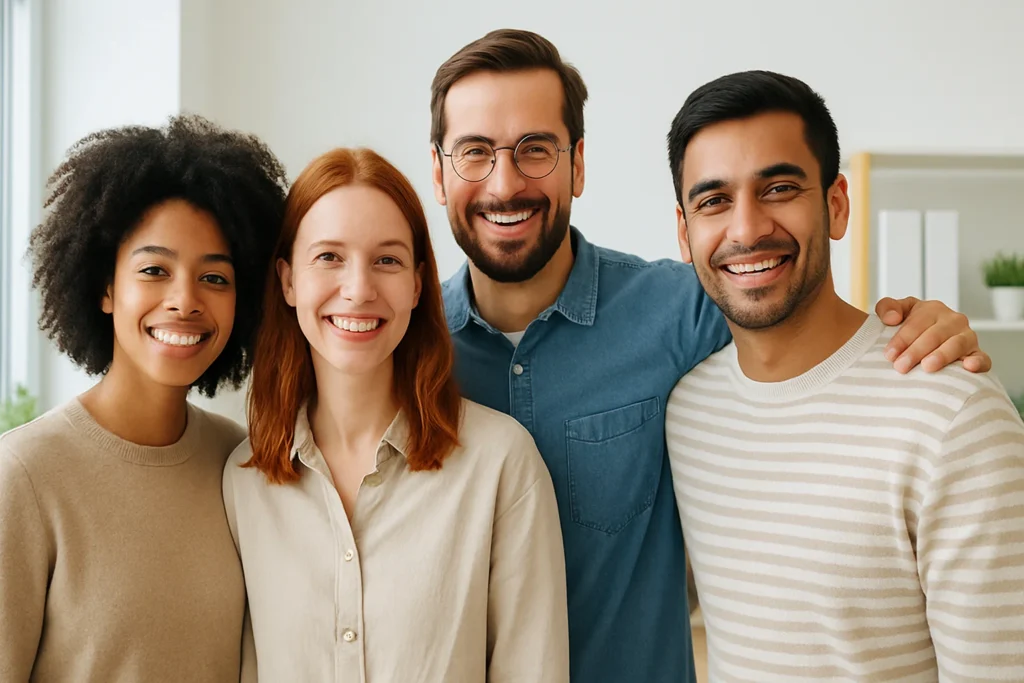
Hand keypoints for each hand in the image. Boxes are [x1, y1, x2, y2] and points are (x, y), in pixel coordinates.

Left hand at [875, 297, 990, 373]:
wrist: (928, 341)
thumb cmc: (911, 328)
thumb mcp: (898, 312)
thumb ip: (887, 307)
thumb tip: (891, 318)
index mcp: (932, 309)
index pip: (916, 323)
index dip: (902, 339)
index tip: (889, 354)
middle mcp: (953, 321)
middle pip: (934, 335)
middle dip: (916, 351)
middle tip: (901, 366)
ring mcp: (967, 337)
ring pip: (956, 345)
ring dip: (941, 356)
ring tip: (927, 367)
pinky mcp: (977, 354)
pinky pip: (982, 358)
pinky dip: (978, 362)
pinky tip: (968, 367)